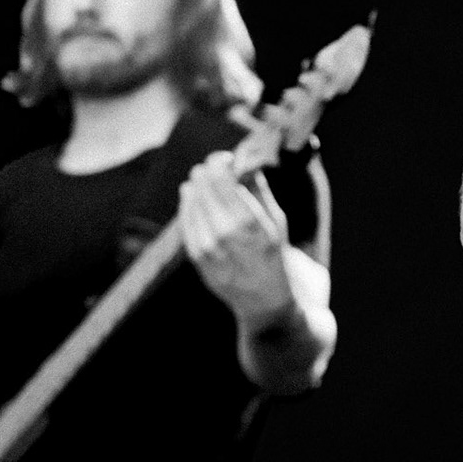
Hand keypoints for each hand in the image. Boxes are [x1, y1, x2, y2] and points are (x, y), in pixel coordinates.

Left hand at [178, 151, 293, 323]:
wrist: (266, 303)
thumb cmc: (274, 256)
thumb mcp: (277, 222)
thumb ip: (258, 190)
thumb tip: (244, 159)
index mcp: (252, 224)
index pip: (223, 180)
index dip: (219, 163)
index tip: (224, 158)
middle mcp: (228, 236)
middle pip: (204, 188)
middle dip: (207, 173)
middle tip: (212, 166)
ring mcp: (210, 249)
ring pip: (192, 203)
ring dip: (195, 187)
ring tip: (200, 180)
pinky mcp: (198, 259)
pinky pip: (186, 223)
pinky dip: (187, 206)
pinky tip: (191, 196)